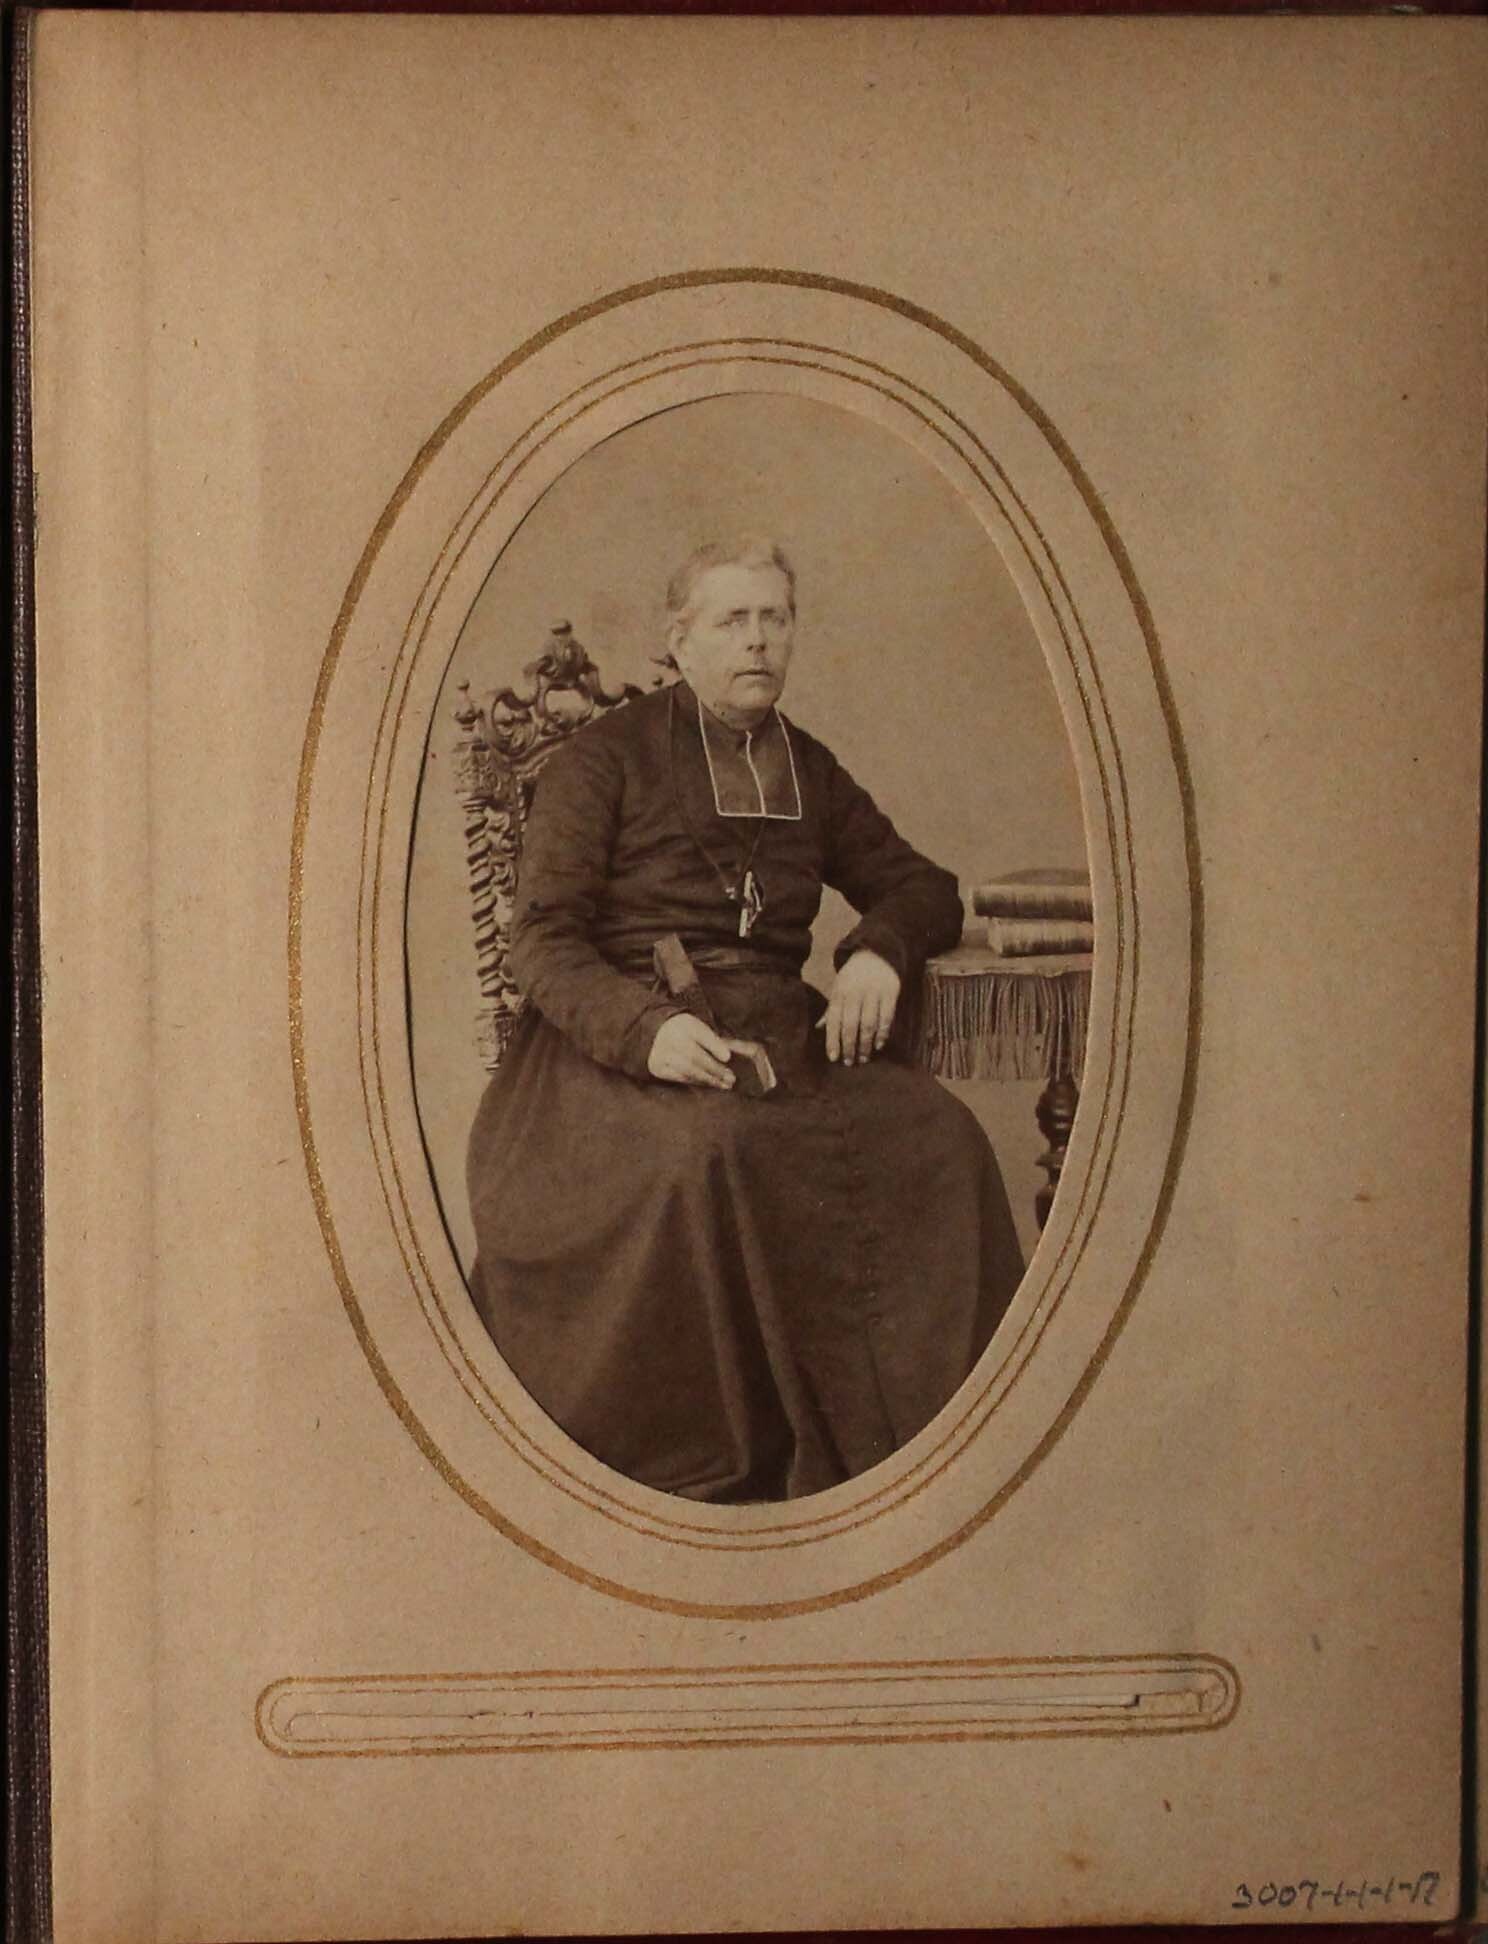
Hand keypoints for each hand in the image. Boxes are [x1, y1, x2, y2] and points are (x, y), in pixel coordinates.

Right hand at [647, 1012, 736, 1089]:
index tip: (728, 1058)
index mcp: (685, 1024)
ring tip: (723, 1084)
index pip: (701, 1034)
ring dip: (708, 1079)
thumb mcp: (698, 1029)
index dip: (715, 1046)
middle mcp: (671, 1037)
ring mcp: (662, 1053)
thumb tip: (731, 1058)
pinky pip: (680, 1077)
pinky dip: (696, 1081)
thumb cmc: (685, 1033)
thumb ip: (714, 1041)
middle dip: (715, 1069)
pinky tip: (707, 1083)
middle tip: (731, 1078)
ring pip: (688, 1069)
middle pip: (695, 1056)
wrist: (655, 1034)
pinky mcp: (657, 1066)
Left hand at [823, 948, 900, 1065]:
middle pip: (850, 1024)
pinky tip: (879, 1045)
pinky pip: (886, 1017)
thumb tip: (819, 1029)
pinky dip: (883, 1033)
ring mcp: (873, 992)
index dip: (832, 1040)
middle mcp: (855, 993)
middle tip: (849, 1062)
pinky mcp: (890, 992)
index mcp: (839, 992)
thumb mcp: (838, 987)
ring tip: (864, 1058)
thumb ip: (831, 1009)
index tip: (833, 1058)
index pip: (834, 1020)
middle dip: (849, 1046)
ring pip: (868, 1023)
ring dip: (866, 1044)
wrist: (876, 954)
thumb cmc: (853, 976)